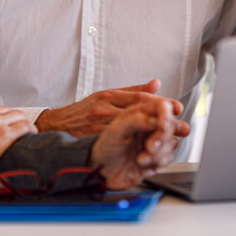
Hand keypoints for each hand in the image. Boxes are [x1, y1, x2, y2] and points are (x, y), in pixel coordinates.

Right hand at [0, 104, 35, 167]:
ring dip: (22, 123)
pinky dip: (30, 129)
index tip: (2, 123)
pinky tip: (31, 134)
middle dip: (12, 119)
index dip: (0, 116)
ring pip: (18, 115)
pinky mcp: (5, 134)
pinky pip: (25, 127)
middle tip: (14, 127)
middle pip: (7, 110)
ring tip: (25, 131)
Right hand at [35, 79, 185, 136]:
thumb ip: (132, 91)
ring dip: (153, 135)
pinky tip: (149, 152)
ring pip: (131, 130)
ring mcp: (98, 126)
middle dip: (163, 120)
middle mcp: (104, 109)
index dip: (160, 103)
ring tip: (171, 140)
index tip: (177, 108)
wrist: (54, 125)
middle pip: (138, 113)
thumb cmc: (82, 111)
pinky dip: (136, 147)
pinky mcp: (93, 140)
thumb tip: (157, 84)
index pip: (139, 98)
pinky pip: (119, 144)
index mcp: (108, 96)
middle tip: (182, 127)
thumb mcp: (105, 95)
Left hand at [90, 99, 185, 188]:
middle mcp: (146, 128)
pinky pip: (167, 158)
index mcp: (137, 115)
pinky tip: (143, 162)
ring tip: (143, 155)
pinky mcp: (154, 159)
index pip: (158, 105)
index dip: (167, 108)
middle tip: (152, 143)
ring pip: (170, 142)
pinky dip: (159, 161)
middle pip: (168, 124)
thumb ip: (135, 120)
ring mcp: (151, 143)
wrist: (97, 172)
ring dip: (160, 150)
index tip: (171, 115)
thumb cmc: (101, 148)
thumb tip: (155, 118)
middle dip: (164, 133)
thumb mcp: (114, 130)